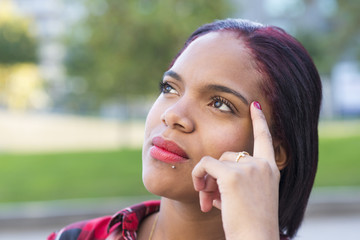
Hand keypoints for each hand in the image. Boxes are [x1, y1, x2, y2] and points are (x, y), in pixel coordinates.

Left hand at [192, 102, 280, 239]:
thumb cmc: (250, 225)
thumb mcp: (247, 199)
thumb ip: (233, 183)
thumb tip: (209, 185)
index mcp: (269, 170)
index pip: (265, 138)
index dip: (260, 121)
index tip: (255, 105)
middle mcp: (262, 165)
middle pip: (227, 155)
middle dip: (215, 174)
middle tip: (208, 195)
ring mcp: (249, 168)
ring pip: (215, 161)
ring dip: (207, 179)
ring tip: (207, 200)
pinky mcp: (233, 175)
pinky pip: (206, 166)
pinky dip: (198, 177)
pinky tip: (202, 194)